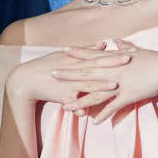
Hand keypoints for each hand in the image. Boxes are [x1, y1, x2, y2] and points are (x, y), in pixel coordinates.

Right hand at [5, 40, 130, 108]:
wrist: (27, 79)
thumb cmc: (48, 65)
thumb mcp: (67, 55)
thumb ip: (88, 50)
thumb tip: (104, 43)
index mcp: (77, 61)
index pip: (99, 58)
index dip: (114, 56)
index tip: (129, 53)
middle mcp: (75, 71)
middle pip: (97, 69)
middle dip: (113, 67)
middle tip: (129, 63)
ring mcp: (69, 84)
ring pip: (87, 86)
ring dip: (101, 86)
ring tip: (114, 86)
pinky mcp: (62, 96)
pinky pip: (73, 104)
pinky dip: (79, 108)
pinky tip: (88, 114)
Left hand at [53, 37, 157, 122]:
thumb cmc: (156, 60)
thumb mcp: (139, 51)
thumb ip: (126, 46)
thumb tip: (117, 40)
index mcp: (116, 59)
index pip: (93, 55)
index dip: (78, 53)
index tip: (64, 50)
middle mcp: (114, 70)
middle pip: (87, 73)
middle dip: (69, 74)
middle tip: (52, 73)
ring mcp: (120, 84)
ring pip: (95, 93)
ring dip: (79, 100)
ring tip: (65, 107)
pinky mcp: (128, 96)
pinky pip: (112, 107)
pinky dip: (103, 114)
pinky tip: (93, 122)